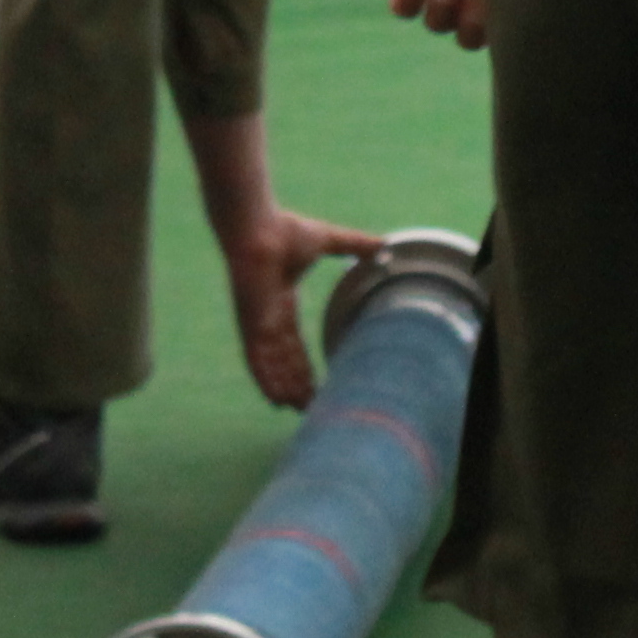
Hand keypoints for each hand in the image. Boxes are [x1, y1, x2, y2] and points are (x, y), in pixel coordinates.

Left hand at [222, 207, 386, 407]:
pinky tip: (276, 400)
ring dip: (284, 387)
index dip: (302, 363)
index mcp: (282, 301)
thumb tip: (385, 244)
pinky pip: (258, 361)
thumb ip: (355, 246)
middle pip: (284, 359)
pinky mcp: (252, 325)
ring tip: (299, 410)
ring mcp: (259, 323)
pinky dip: (267, 380)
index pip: (293, 342)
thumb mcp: (329, 241)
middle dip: (296, 382)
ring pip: (272, 365)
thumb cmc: (287, 230)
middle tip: (310, 406)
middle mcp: (269, 317)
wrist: (259, 228)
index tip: (314, 381)